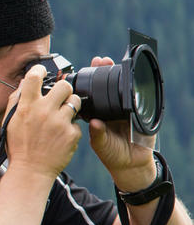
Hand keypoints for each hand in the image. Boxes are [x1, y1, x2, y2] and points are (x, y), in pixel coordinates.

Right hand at [5, 65, 82, 179]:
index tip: (42, 71)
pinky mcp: (72, 134)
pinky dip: (70, 127)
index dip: (39, 70)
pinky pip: (76, 122)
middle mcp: (44, 111)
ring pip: (75, 101)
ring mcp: (60, 122)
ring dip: (70, 106)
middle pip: (64, 85)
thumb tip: (25, 83)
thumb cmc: (18, 145)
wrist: (31, 171)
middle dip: (63, 89)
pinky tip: (61, 135)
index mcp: (26, 106)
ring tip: (63, 115)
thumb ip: (16, 100)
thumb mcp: (10, 121)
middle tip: (60, 96)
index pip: (34, 76)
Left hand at [86, 56, 157, 190]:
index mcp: (98, 113)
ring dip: (118, 74)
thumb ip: (98, 134)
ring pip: (121, 88)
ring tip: (110, 62)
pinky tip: (133, 79)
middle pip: (106, 85)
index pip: (92, 93)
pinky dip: (136, 88)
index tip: (84, 70)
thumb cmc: (112, 154)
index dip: (89, 81)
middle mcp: (110, 108)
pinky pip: (139, 98)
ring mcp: (125, 109)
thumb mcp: (101, 144)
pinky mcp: (140, 112)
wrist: (131, 164)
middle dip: (103, 71)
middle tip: (100, 60)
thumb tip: (94, 122)